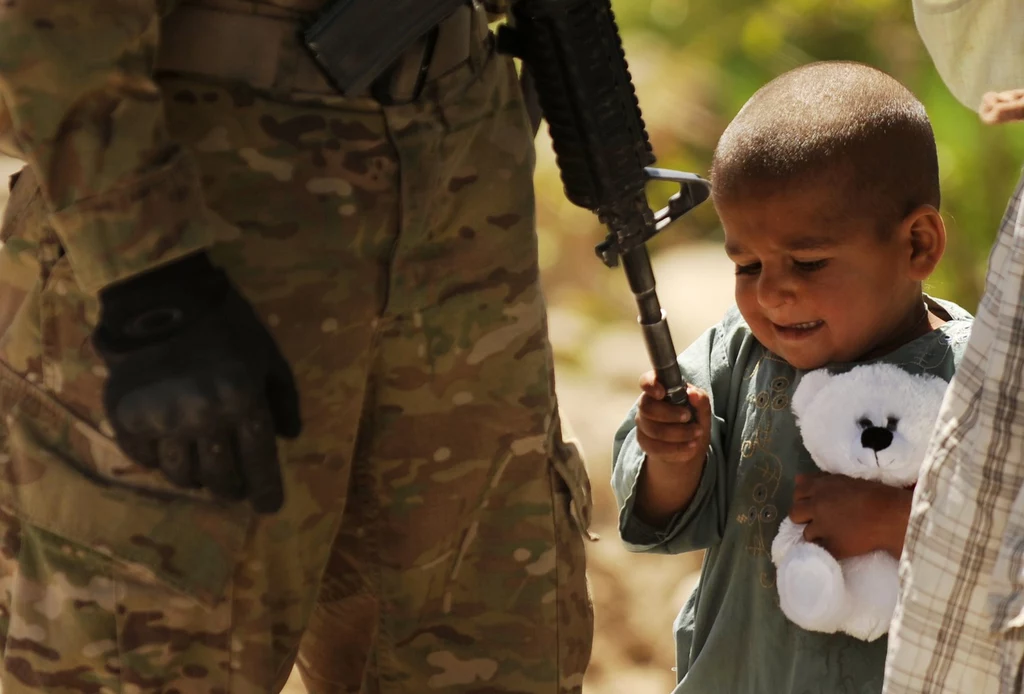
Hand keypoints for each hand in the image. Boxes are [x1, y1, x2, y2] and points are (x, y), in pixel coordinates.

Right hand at [93, 253, 301, 513]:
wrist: (161, 298)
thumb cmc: (226, 326)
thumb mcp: (268, 355)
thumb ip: (283, 398)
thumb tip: (289, 438)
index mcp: (243, 401)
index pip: (259, 461)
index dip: (266, 490)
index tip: (269, 507)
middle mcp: (204, 416)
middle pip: (220, 477)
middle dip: (232, 488)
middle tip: (235, 487)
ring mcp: (163, 419)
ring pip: (182, 475)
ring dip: (196, 477)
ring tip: (202, 468)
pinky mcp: (128, 418)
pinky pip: (145, 459)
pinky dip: (159, 460)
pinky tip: (168, 448)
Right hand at [635, 370, 710, 470]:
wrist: (689, 445)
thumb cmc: (694, 420)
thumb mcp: (702, 410)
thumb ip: (701, 399)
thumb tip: (693, 393)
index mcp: (660, 389)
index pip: (646, 381)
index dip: (650, 385)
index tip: (661, 393)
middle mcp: (647, 404)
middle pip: (647, 408)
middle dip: (670, 414)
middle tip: (688, 417)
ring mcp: (643, 423)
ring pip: (652, 429)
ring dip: (678, 433)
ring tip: (696, 434)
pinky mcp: (644, 441)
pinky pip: (654, 447)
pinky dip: (675, 448)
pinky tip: (690, 446)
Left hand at [788, 473, 912, 559]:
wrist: (892, 517)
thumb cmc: (876, 495)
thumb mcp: (846, 481)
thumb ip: (821, 481)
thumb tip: (798, 481)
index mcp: (820, 487)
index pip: (798, 492)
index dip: (804, 500)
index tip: (813, 505)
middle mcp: (816, 505)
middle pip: (795, 513)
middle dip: (804, 517)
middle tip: (819, 521)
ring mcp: (822, 527)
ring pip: (806, 534)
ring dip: (816, 535)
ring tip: (833, 535)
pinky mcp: (831, 546)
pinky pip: (820, 550)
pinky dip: (827, 549)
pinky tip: (838, 547)